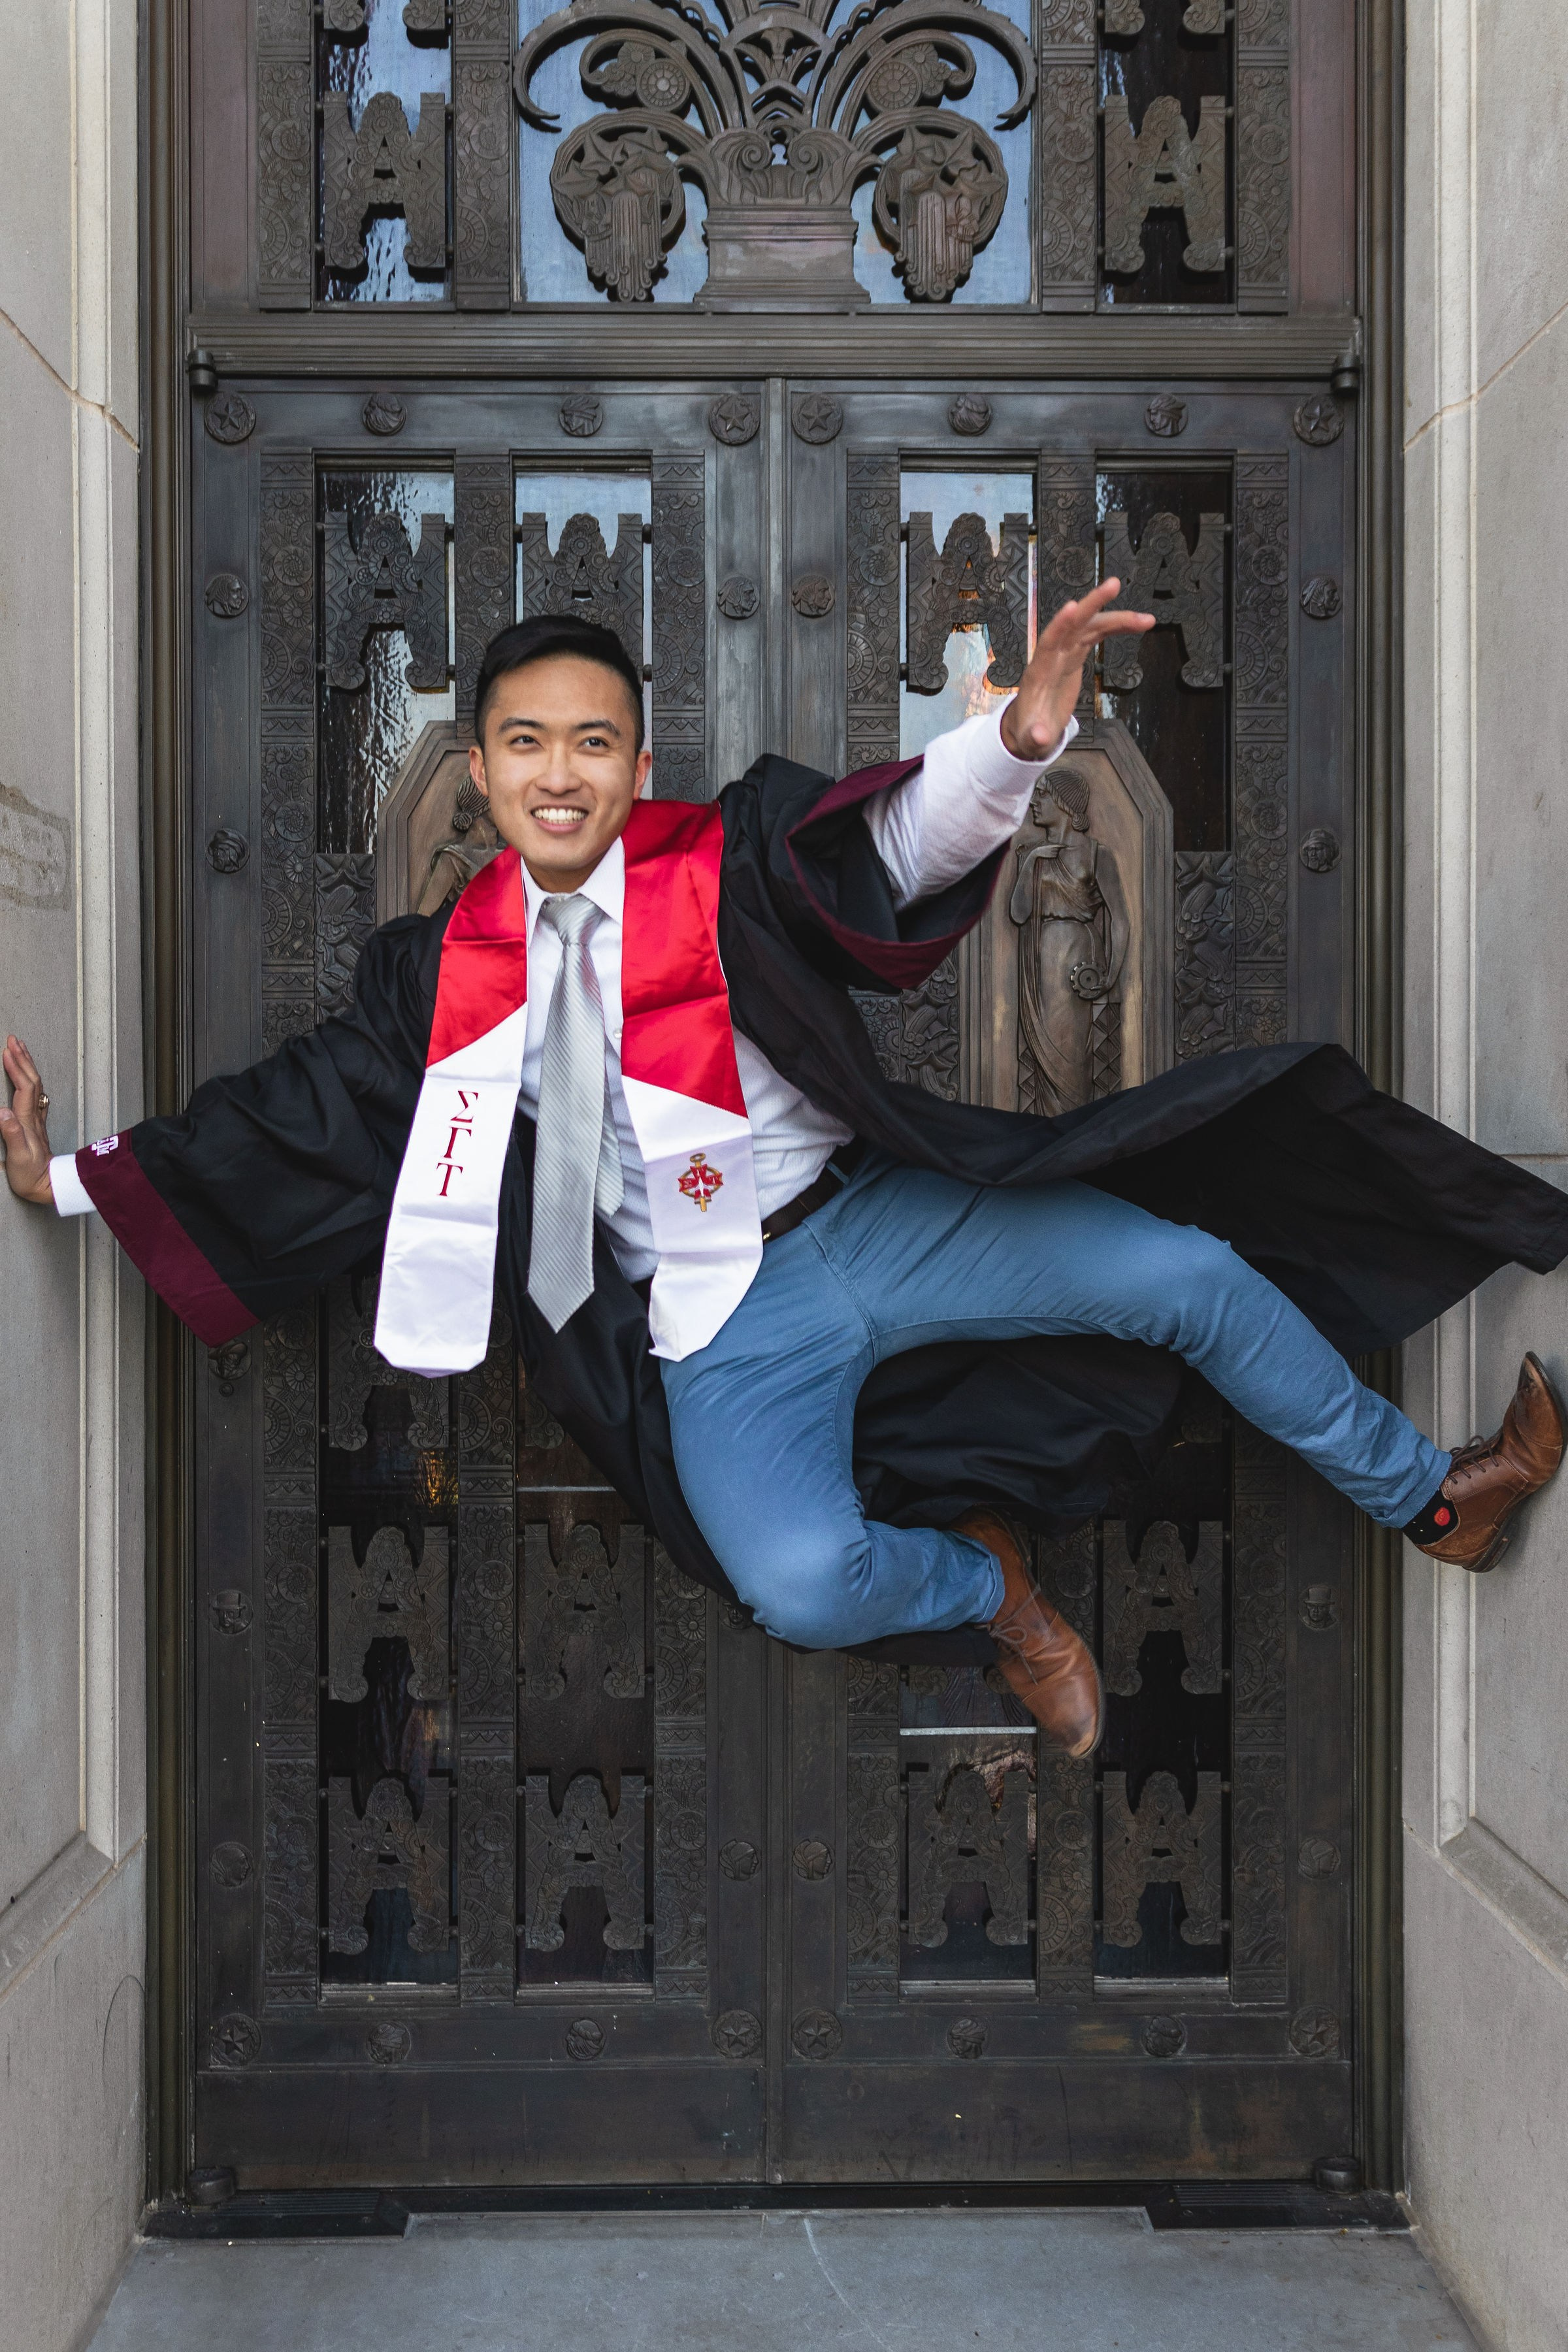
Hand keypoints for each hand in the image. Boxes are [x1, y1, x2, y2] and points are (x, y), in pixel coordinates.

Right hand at [1, 1035, 55, 1204]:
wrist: (48, 1187)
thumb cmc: (31, 1175)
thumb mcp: (19, 1158)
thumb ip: (12, 1134)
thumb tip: (2, 1112)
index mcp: (28, 1121)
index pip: (24, 1088)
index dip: (16, 1068)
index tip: (7, 1051)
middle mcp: (34, 1116)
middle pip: (32, 1081)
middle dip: (22, 1058)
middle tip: (13, 1039)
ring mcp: (36, 1119)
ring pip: (34, 1085)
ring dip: (26, 1065)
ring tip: (19, 1049)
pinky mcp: (34, 1124)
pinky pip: (33, 1094)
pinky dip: (27, 1078)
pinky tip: (25, 1076)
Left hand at [999, 576, 1154, 760]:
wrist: (1029, 729)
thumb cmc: (1028, 733)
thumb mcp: (1030, 740)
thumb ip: (1035, 738)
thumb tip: (1038, 738)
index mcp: (1038, 674)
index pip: (1047, 644)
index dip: (1059, 626)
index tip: (1072, 606)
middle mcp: (1051, 657)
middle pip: (1072, 625)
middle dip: (1092, 604)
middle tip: (1114, 585)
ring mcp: (1064, 654)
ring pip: (1090, 627)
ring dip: (1117, 618)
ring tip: (1146, 618)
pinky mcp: (1075, 656)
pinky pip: (1097, 635)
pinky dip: (1116, 628)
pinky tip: (1137, 623)